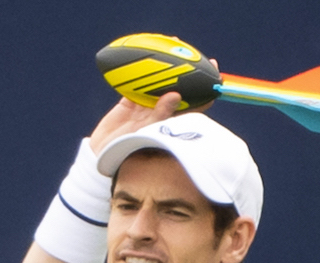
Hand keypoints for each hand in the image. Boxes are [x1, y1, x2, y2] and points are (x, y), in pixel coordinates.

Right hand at [88, 59, 218, 153]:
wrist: (104, 157)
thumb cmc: (131, 154)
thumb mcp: (149, 134)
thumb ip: (161, 115)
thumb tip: (176, 95)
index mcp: (173, 123)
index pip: (195, 103)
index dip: (205, 90)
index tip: (215, 75)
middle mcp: (162, 112)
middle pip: (178, 88)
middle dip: (185, 72)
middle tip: (191, 53)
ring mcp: (146, 107)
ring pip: (158, 83)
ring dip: (164, 67)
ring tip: (170, 48)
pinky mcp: (129, 103)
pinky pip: (136, 84)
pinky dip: (139, 72)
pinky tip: (145, 58)